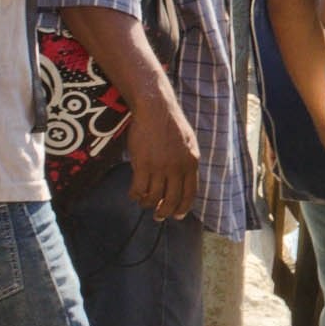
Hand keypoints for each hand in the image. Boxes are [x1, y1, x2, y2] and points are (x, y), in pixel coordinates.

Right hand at [127, 96, 201, 222]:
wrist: (155, 109)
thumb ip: (187, 162)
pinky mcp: (143, 164)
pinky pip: (138, 189)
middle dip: (164, 212)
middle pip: (171, 200)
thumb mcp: (188, 143)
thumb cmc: (171, 124)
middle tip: (157, 216)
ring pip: (154, 198)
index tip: (176, 216)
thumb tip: (184, 181)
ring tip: (144, 203)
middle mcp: (177, 168)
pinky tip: (133, 194)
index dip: (182, 208)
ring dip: (148, 204)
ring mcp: (160, 167)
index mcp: (191, 163)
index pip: (189, 194)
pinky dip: (135, 195)